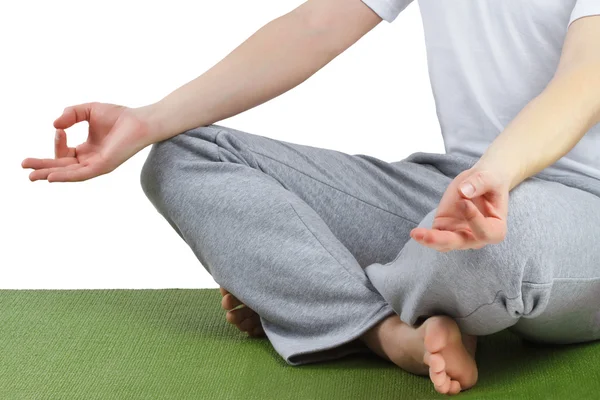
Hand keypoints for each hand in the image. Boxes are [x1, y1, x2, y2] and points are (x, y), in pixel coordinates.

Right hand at [22, 102, 153, 181]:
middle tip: (24, 167)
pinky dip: (66, 176)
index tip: (60, 130)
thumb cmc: (119, 116)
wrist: (140, 120)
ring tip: (32, 176)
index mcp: (88, 150)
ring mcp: (97, 165)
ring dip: (49, 173)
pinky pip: (81, 174)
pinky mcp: (104, 166)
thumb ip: (70, 115)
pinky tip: (51, 177)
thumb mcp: (88, 111)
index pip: (64, 153)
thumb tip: (55, 126)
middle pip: (62, 166)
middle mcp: (91, 160)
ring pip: (69, 173)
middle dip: (43, 167)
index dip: (57, 142)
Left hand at [410, 168, 509, 250]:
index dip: (474, 220)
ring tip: (416, 234)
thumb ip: (479, 183)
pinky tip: (415, 233)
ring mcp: (460, 235)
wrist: (480, 181)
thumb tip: (463, 191)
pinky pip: (434, 237)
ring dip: (431, 240)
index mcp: (495, 228)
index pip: (485, 233)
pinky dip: (424, 236)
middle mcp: (477, 237)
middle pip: (461, 243)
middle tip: (429, 236)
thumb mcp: (488, 177)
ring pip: (445, 244)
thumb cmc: (489, 181)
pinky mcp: (445, 229)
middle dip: (444, 240)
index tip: (464, 202)